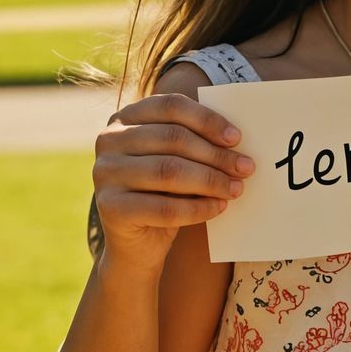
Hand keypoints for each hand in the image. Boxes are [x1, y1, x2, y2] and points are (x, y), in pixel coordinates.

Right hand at [92, 94, 254, 271]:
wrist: (136, 244)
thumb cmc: (163, 194)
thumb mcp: (176, 162)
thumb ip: (195, 145)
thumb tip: (236, 142)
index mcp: (124, 118)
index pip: (170, 106)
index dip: (206, 120)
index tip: (236, 138)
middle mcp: (108, 140)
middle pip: (172, 138)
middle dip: (215, 154)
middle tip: (245, 168)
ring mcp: (104, 173)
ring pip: (169, 171)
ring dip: (210, 180)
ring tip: (236, 188)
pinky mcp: (110, 207)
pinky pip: (164, 207)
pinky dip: (198, 208)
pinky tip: (218, 207)